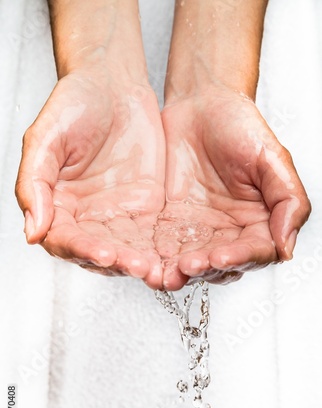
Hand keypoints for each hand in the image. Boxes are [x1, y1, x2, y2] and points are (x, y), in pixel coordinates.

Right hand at [15, 71, 165, 288]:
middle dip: (117, 262)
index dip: (81, 250)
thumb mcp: (45, 139)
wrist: (114, 84)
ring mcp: (117, 214)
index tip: (102, 253)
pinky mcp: (145, 208)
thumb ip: (34, 184)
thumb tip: (32, 231)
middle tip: (136, 266)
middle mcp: (86, 216)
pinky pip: (152, 235)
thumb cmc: (74, 104)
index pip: (64, 240)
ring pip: (126, 249)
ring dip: (139, 262)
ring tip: (155, 268)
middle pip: (98, 252)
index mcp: (58, 205)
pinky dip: (160, 248)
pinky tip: (171, 255)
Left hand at [155, 86, 310, 289]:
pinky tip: (148, 263)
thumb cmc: (240, 126)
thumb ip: (287, 202)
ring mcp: (198, 230)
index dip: (239, 259)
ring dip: (179, 272)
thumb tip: (287, 248)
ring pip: (191, 263)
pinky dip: (156, 259)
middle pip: (220, 265)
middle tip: (189, 265)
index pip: (254, 252)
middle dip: (205, 269)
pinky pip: (164, 247)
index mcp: (259, 222)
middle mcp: (229, 232)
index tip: (221, 257)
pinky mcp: (170, 224)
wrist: (200, 104)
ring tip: (165, 274)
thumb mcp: (272, 159)